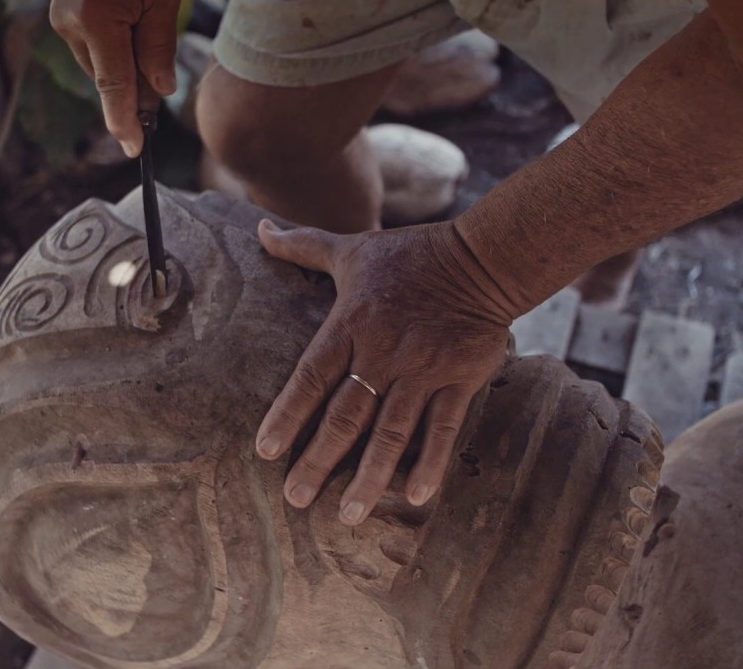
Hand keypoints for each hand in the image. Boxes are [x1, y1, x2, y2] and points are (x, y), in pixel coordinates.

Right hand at [50, 0, 181, 156]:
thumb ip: (158, 46)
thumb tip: (159, 91)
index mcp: (98, 19)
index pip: (114, 86)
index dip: (125, 121)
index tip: (133, 149)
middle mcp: (72, 24)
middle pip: (108, 78)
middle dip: (135, 86)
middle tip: (161, 80)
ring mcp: (61, 19)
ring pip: (100, 64)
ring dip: (124, 63)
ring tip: (144, 26)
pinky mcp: (60, 13)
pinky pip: (91, 46)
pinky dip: (111, 48)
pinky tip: (128, 21)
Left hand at [256, 219, 514, 524]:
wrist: (482, 258)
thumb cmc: (411, 255)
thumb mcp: (351, 249)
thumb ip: (302, 245)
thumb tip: (259, 228)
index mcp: (351, 324)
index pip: (311, 377)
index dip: (287, 415)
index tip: (266, 451)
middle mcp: (384, 352)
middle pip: (345, 415)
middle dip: (318, 460)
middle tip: (296, 498)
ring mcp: (423, 369)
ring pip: (391, 431)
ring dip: (369, 476)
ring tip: (348, 514)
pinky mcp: (460, 379)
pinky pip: (442, 428)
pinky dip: (429, 462)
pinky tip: (414, 495)